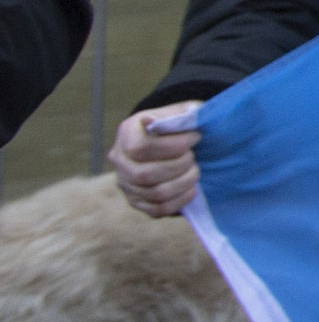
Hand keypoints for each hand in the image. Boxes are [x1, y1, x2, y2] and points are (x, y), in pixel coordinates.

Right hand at [110, 103, 204, 218]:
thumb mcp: (181, 111)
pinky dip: (180, 200)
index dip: (174, 145)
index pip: (141, 147)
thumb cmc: (179, 125)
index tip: (196, 137)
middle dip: (180, 165)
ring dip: (184, 182)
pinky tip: (192, 188)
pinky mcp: (137, 202)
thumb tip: (162, 119)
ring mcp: (126, 184)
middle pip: (145, 174)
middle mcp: (119, 160)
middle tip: (194, 156)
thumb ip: (181, 114)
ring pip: (155, 193)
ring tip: (195, 170)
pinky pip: (158, 210)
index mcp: (127, 133)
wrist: (171, 140)